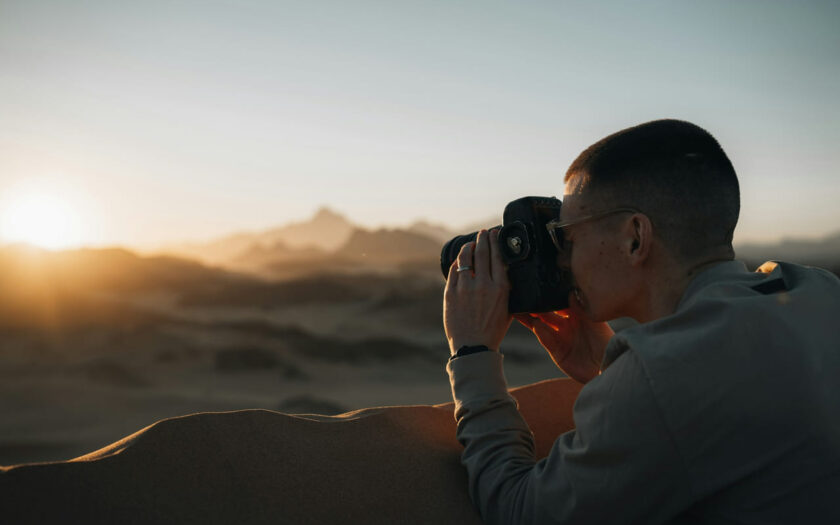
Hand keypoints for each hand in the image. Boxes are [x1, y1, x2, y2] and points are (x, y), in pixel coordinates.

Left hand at [443, 229, 511, 354]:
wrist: (473, 347)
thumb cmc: (493, 330)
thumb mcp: (508, 308)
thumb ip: (507, 289)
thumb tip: (506, 271)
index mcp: (500, 288)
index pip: (498, 256)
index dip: (496, 241)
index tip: (495, 234)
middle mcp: (483, 285)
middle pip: (482, 252)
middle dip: (483, 238)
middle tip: (483, 233)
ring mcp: (465, 288)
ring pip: (465, 258)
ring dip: (469, 246)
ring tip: (471, 243)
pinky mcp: (450, 294)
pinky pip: (453, 270)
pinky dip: (458, 262)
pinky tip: (460, 259)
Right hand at [515, 293, 612, 383]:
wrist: (607, 366)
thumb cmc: (605, 340)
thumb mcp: (592, 320)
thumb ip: (579, 307)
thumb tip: (569, 291)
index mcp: (575, 315)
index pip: (557, 303)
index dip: (547, 296)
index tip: (536, 286)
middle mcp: (566, 326)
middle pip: (545, 313)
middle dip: (534, 306)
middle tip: (522, 296)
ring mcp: (560, 338)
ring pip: (541, 326)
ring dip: (530, 319)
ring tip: (518, 310)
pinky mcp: (557, 352)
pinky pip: (546, 340)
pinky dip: (540, 333)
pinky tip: (536, 325)